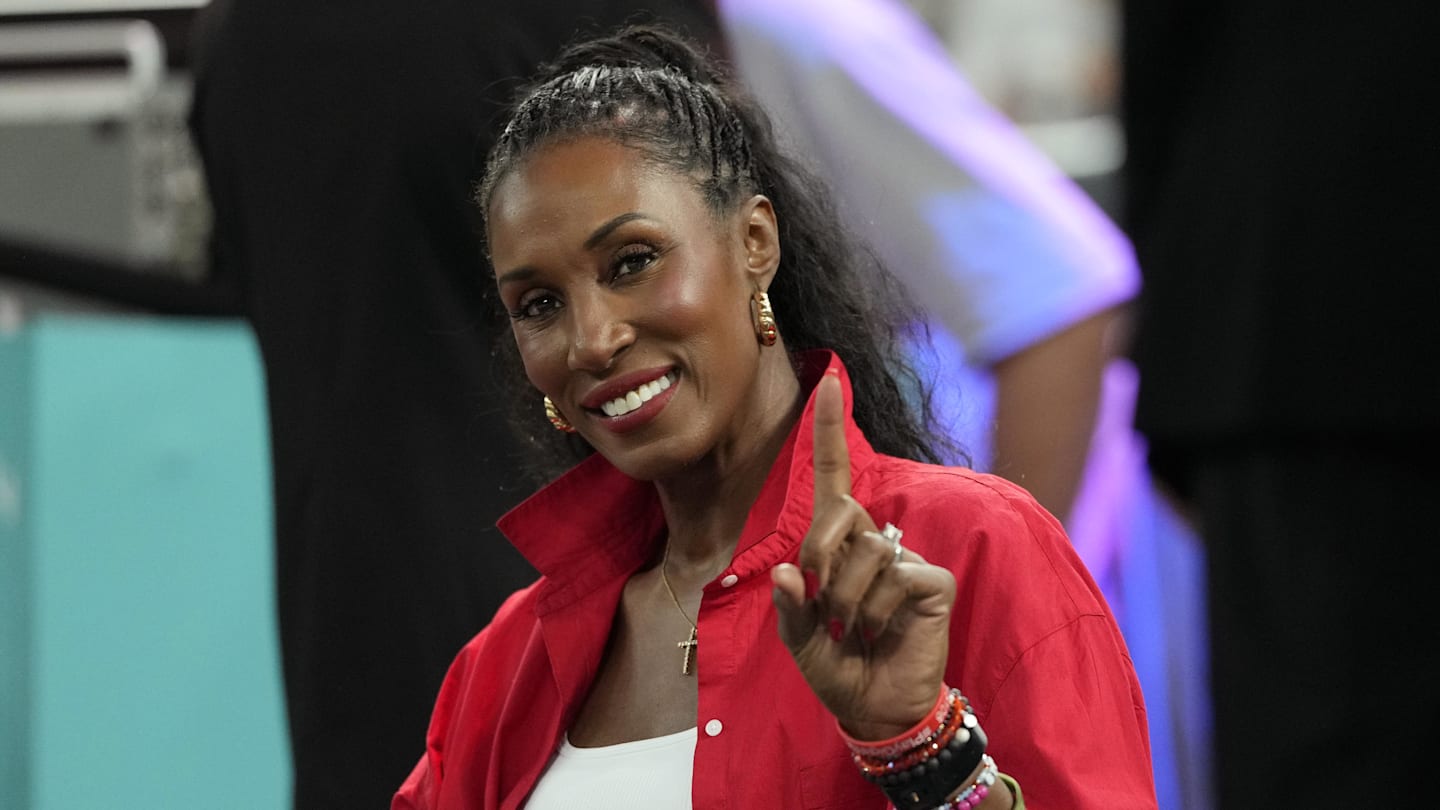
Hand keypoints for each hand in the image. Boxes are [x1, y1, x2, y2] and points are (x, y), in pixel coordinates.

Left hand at [771, 370, 956, 740]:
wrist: (875, 708)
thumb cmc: (837, 667)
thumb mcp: (799, 639)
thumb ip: (791, 606)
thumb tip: (790, 572)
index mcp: (839, 542)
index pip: (835, 476)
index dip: (830, 430)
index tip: (829, 379)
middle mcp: (874, 540)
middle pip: (839, 513)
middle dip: (819, 559)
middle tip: (821, 605)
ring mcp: (907, 559)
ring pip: (865, 554)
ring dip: (846, 602)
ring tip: (852, 632)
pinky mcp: (934, 581)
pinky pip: (896, 577)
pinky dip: (876, 612)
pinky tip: (881, 632)